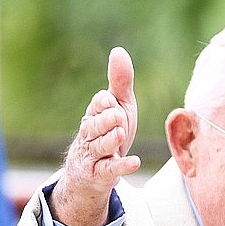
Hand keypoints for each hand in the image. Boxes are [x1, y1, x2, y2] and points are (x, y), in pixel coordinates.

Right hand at [52, 47, 140, 225]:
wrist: (92, 173)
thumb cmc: (108, 134)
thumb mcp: (118, 106)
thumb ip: (119, 82)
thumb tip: (118, 50)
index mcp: (94, 115)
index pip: (97, 106)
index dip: (103, 104)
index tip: (110, 100)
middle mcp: (89, 135)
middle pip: (95, 126)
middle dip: (105, 121)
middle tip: (117, 116)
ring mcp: (92, 156)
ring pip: (99, 147)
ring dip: (109, 141)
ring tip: (120, 133)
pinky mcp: (99, 174)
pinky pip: (109, 170)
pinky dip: (121, 166)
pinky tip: (135, 162)